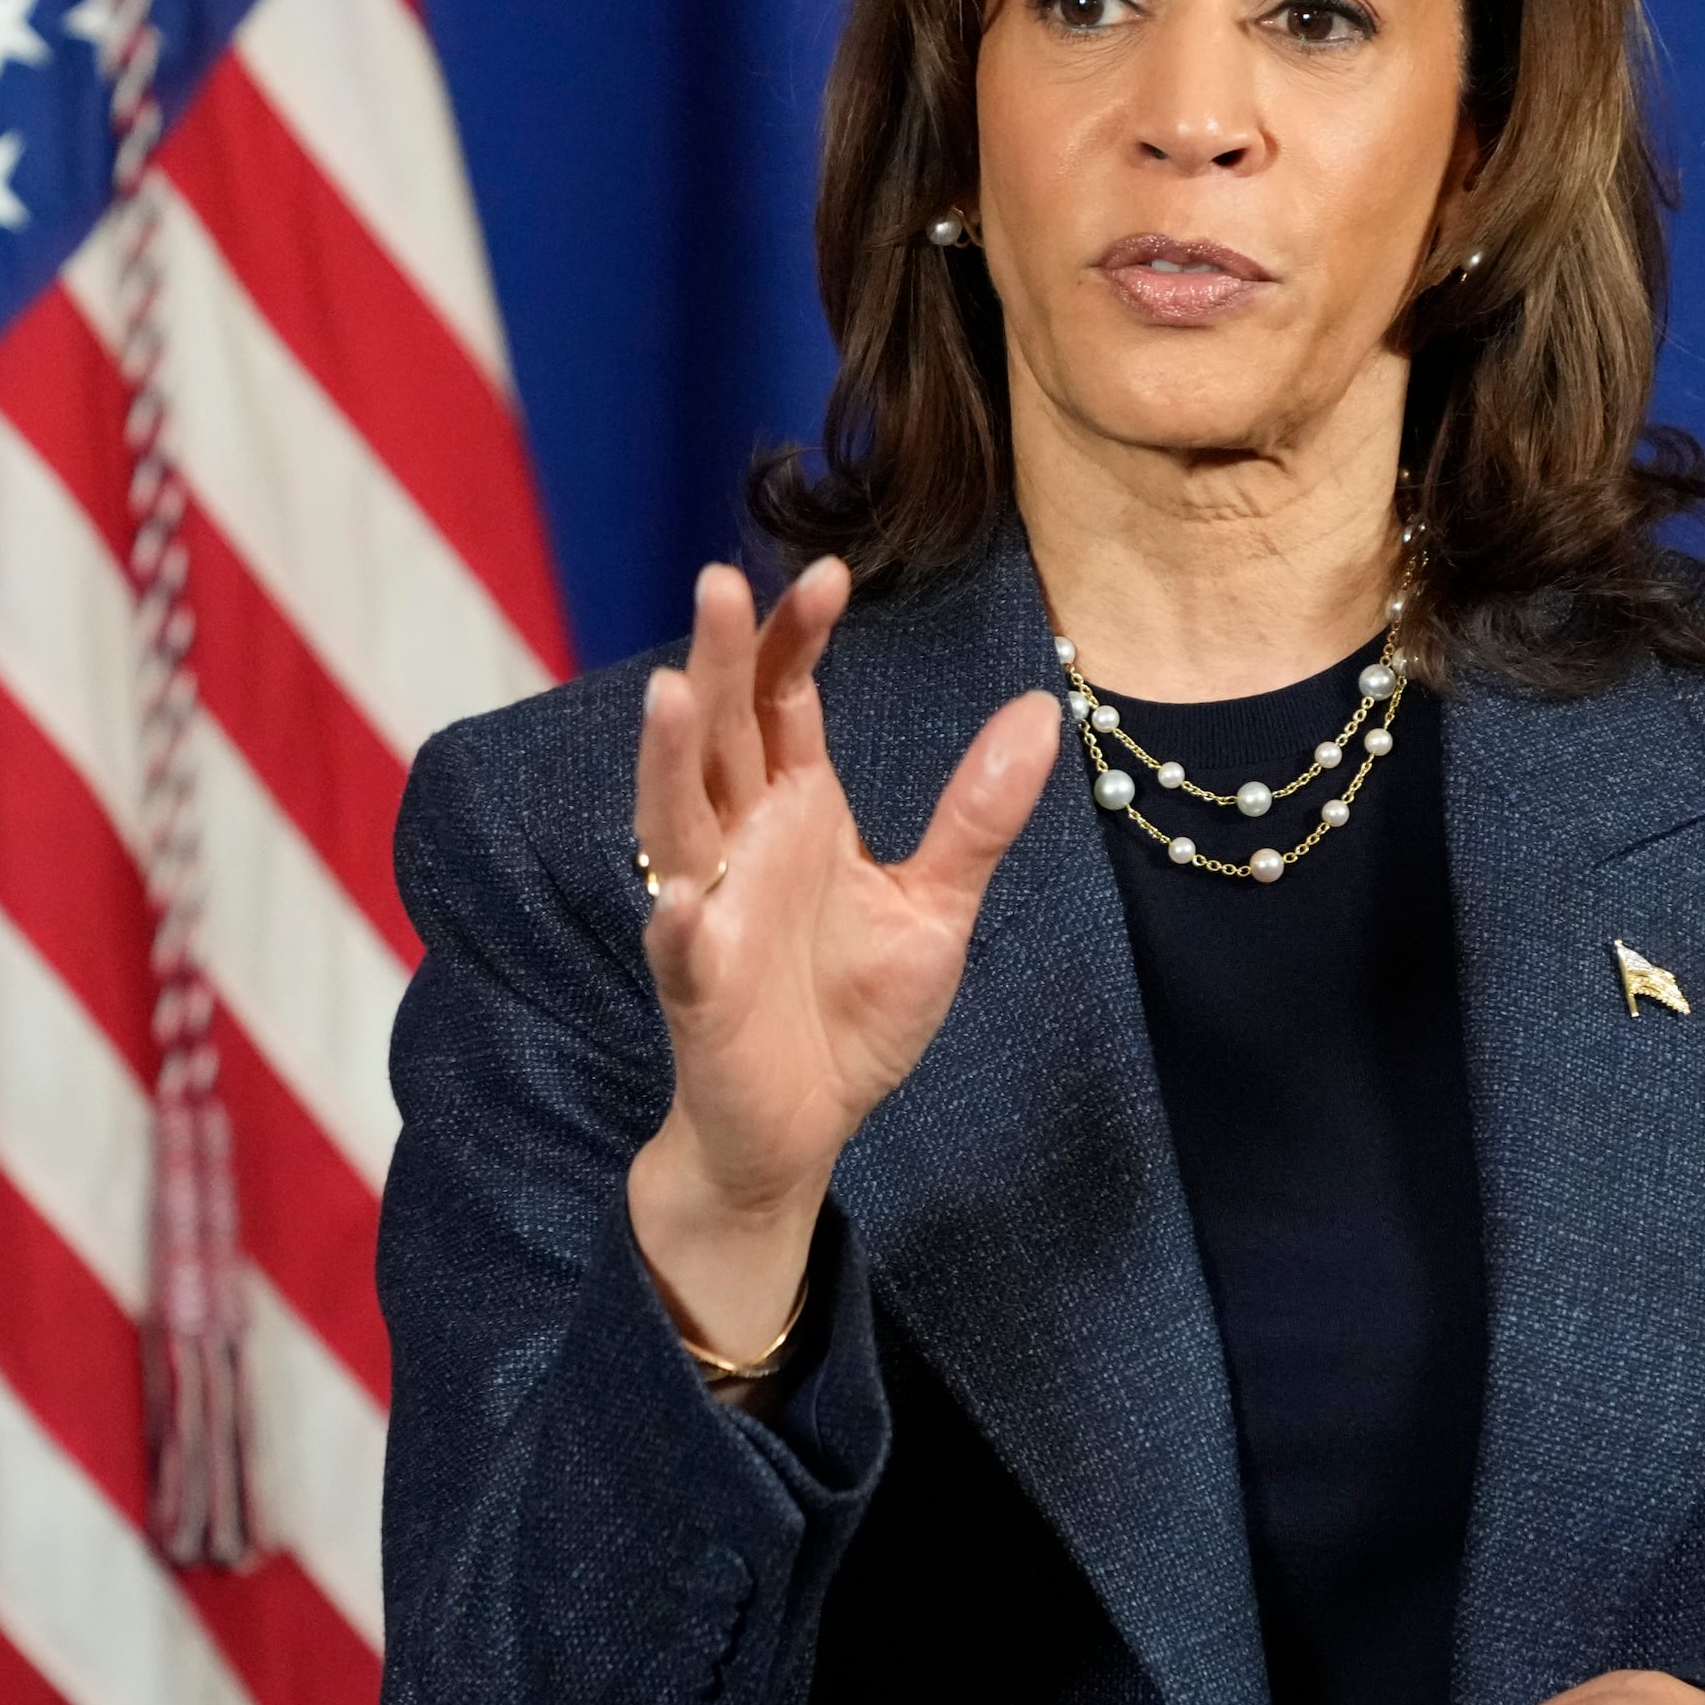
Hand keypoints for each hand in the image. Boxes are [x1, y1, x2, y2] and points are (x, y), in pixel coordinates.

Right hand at [622, 559, 1059, 1357]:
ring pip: (675, 821)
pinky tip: (679, 901)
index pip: (782, 702)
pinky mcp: (700, 993)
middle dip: (720, 661)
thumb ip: (974, 814)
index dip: (795, 638)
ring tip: (668, 693)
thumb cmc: (850, 1015)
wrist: (800, 1130)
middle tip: (721, 582)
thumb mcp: (936, 906)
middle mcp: (740, 846)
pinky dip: (677, 925)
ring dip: (666, 761)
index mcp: (794, 811)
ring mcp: (710, 914)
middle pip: (720, 734)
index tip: (828, 574)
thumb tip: (1038, 709)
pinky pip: (682, 951)